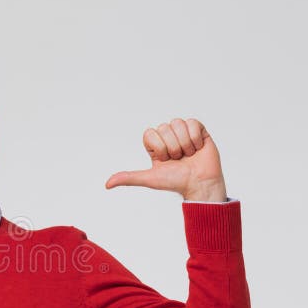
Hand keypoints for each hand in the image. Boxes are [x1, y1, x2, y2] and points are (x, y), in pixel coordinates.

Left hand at [105, 118, 226, 201]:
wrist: (200, 184)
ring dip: (184, 143)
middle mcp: (168, 136)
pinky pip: (192, 123)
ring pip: (178, 124)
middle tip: (178, 159)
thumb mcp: (149, 178)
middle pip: (165, 127)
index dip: (158, 146)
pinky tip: (197, 148)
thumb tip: (107, 184)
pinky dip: (195, 139)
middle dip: (173, 146)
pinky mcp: (198, 130)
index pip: (150, 133)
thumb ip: (129, 178)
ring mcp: (183, 132)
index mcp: (155, 145)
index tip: (165, 159)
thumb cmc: (175, 181)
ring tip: (188, 154)